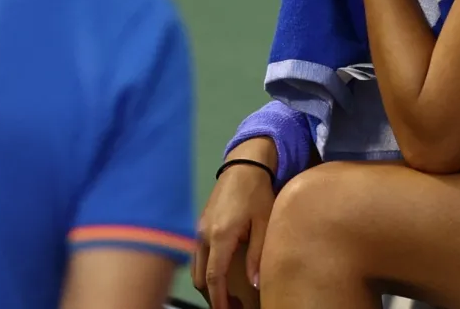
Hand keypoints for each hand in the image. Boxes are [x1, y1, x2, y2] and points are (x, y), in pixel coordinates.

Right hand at [192, 141, 276, 307]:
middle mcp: (203, 235)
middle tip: (231, 306)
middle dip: (212, 295)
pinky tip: (220, 272)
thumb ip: (257, 254)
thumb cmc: (256, 193)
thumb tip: (255, 283)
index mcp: (220, 236)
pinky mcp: (200, 224)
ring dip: (208, 283)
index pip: (214, 276)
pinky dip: (206, 269)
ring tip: (227, 293)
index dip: (218, 299)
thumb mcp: (263, 223)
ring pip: (196, 266)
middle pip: (200, 276)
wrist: (243, 165)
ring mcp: (198, 229)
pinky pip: (197, 254)